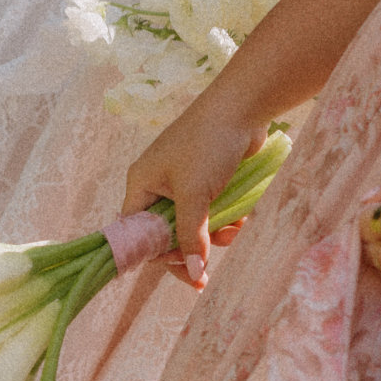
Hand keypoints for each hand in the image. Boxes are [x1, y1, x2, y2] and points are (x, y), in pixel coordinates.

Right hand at [122, 92, 266, 289]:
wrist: (242, 106)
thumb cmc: (208, 145)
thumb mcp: (194, 194)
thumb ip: (191, 235)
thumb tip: (194, 273)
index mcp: (142, 184)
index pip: (137, 232)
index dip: (157, 255)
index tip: (184, 272)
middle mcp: (157, 184)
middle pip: (167, 233)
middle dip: (192, 248)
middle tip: (208, 272)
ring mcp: (183, 181)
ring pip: (193, 224)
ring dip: (215, 235)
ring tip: (236, 232)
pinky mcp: (208, 179)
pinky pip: (211, 210)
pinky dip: (225, 218)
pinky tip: (243, 218)